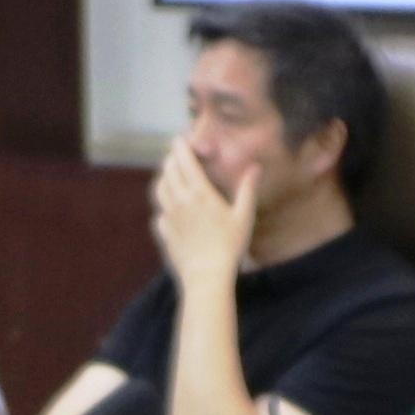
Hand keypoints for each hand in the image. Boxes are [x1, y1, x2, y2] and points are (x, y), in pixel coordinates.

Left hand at [151, 136, 255, 281]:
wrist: (206, 275)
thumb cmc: (229, 246)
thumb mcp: (244, 216)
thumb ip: (247, 190)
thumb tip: (255, 167)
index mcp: (199, 193)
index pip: (185, 162)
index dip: (180, 148)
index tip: (179, 139)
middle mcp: (180, 201)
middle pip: (168, 172)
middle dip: (171, 159)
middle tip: (176, 155)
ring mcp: (169, 217)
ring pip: (159, 189)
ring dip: (164, 178)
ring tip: (170, 175)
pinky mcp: (165, 232)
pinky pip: (159, 212)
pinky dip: (163, 205)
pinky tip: (169, 208)